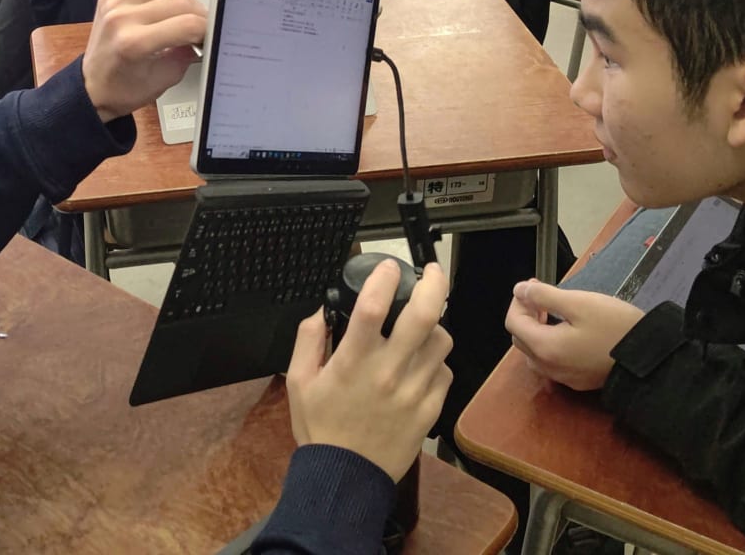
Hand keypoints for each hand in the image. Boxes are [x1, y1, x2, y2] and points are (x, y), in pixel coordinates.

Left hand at [81, 0, 207, 122]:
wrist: (91, 87)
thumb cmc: (125, 89)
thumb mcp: (164, 81)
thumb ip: (187, 54)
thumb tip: (206, 34)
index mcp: (135, 44)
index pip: (187, 24)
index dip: (207, 29)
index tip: (210, 36)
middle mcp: (123, 17)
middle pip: (179, 0)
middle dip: (198, 14)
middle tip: (200, 27)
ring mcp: (114, 2)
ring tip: (179, 7)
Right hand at [287, 260, 451, 480]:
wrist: (346, 477)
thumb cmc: (321, 428)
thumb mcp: (299, 382)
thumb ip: (308, 340)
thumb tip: (321, 311)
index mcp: (354, 361)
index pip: (373, 306)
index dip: (383, 277)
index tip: (387, 266)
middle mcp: (389, 371)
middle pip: (424, 315)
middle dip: (432, 283)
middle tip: (431, 272)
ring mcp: (414, 391)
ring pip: (441, 341)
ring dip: (434, 326)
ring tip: (422, 327)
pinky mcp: (430, 410)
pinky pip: (445, 373)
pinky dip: (436, 362)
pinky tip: (421, 365)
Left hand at [504, 280, 643, 391]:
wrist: (650, 358)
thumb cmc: (615, 326)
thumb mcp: (580, 303)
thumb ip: (545, 296)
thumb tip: (520, 290)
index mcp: (545, 348)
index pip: (513, 323)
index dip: (518, 301)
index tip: (532, 285)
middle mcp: (549, 368)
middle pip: (521, 339)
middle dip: (525, 314)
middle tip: (541, 295)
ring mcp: (564, 378)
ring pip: (534, 353)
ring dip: (535, 330)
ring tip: (551, 311)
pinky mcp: (578, 381)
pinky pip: (551, 362)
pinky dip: (549, 343)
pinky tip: (565, 331)